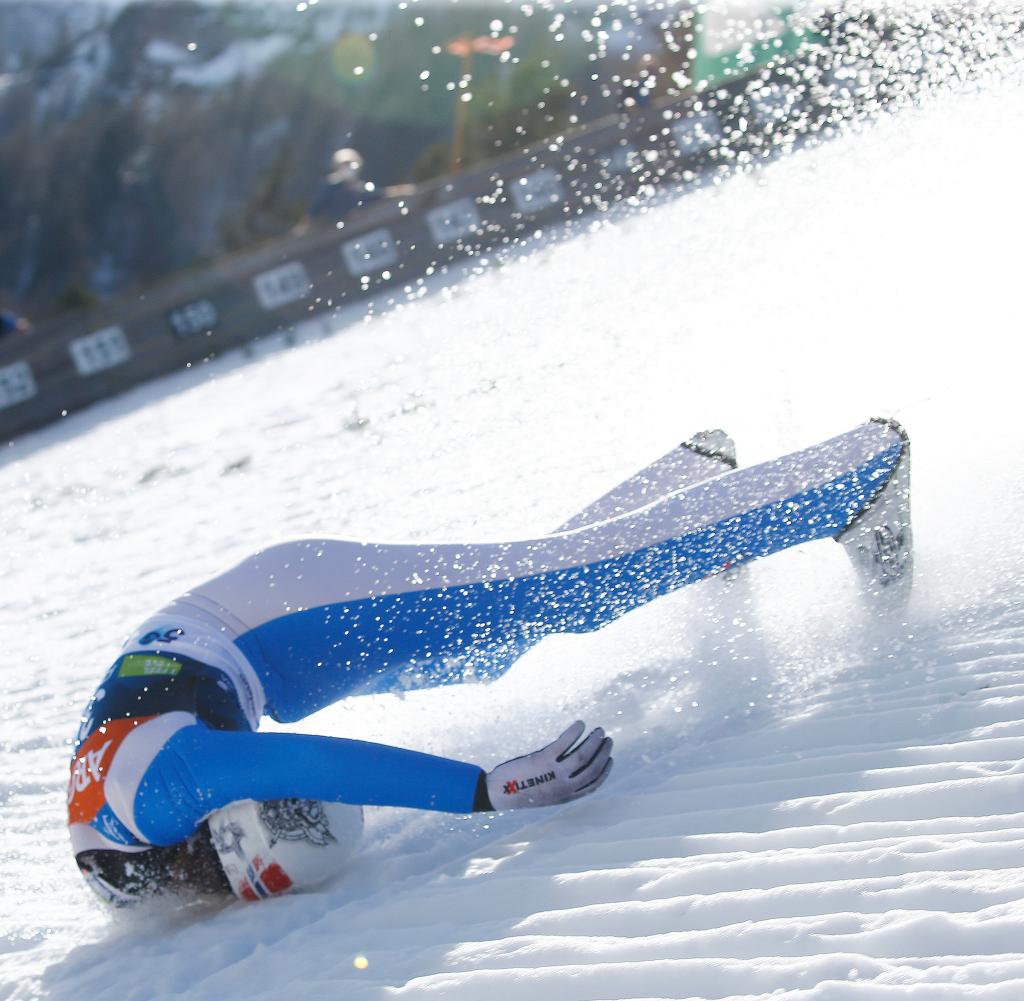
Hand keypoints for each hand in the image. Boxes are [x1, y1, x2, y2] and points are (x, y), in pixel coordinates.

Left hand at [485, 721, 612, 809]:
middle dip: (604, 752)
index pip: (594, 784)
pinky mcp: (543, 759)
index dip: (605, 770)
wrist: (498, 793)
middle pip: (593, 767)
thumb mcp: (546, 791)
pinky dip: (576, 731)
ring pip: (583, 754)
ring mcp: (554, 773)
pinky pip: (565, 742)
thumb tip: (574, 761)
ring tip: (598, 730)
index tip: (611, 758)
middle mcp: (564, 786)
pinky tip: (581, 723)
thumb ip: (561, 782)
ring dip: (594, 740)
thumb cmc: (521, 790)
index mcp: (566, 796)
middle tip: (607, 738)